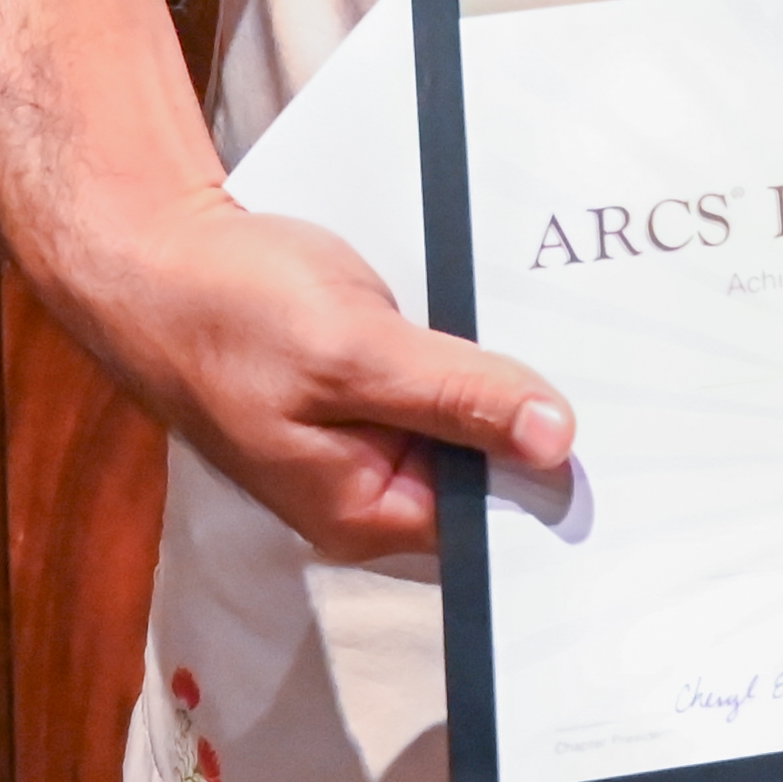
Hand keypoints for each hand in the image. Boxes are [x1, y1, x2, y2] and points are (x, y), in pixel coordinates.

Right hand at [69, 189, 572, 559]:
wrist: (154, 257)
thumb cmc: (229, 312)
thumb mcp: (353, 352)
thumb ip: (454, 396)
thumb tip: (555, 442)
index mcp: (362, 512)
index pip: (488, 524)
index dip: (552, 481)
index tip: (628, 436)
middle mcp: (368, 490)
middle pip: (484, 472)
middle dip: (537, 423)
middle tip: (619, 365)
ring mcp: (364, 436)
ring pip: (468, 420)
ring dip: (508, 378)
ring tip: (583, 332)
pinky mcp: (364, 386)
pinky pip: (439, 381)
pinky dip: (472, 348)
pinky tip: (512, 307)